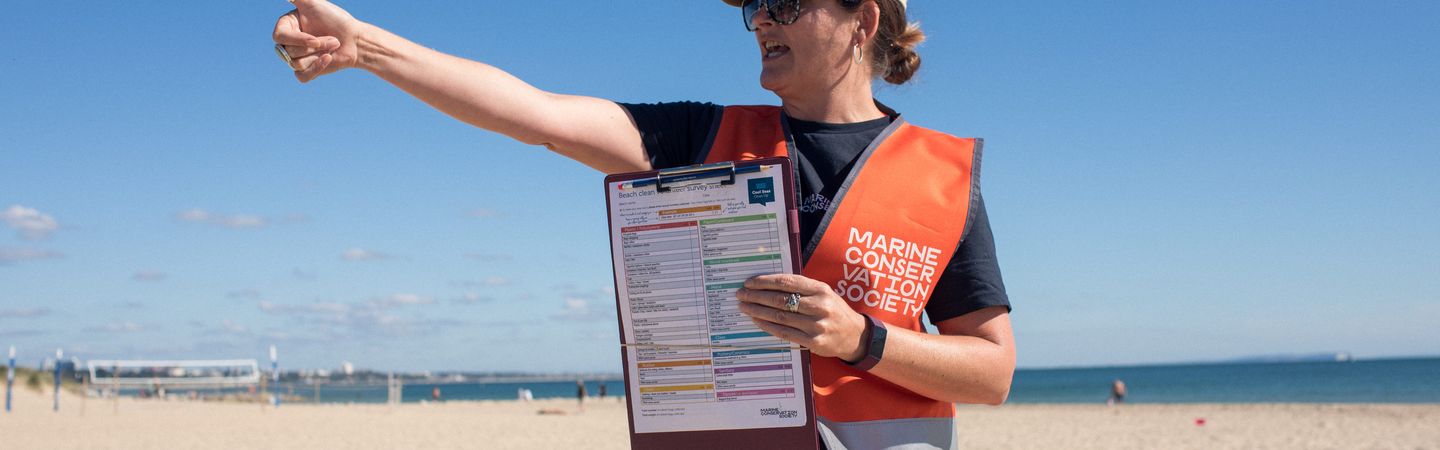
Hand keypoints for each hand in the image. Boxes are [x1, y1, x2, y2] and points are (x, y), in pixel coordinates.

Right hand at [272, 0, 363, 82]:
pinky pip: (301, 76)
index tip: (314, 40)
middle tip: (333, 40)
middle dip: (314, 47)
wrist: (355, 39)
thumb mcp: (315, 3)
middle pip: (288, 52)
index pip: (279, 37)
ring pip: (296, 63)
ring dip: (318, 55)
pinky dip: (315, 69)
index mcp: (286, 26)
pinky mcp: (307, 70)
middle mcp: (289, 42)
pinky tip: (328, 59)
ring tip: (334, 46)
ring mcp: (297, 57)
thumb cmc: (336, 19)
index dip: (297, 40)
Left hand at [735, 274, 867, 360]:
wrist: (854, 335)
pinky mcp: (814, 342)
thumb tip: (769, 283)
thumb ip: (801, 287)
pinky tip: (757, 321)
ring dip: (758, 311)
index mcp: (821, 289)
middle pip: (780, 299)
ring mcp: (817, 325)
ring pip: (780, 316)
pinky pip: (785, 333)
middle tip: (741, 294)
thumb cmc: (833, 310)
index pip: (787, 282)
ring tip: (745, 307)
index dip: (765, 281)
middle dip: (756, 296)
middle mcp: (819, 306)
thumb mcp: (823, 292)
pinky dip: (768, 326)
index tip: (749, 282)